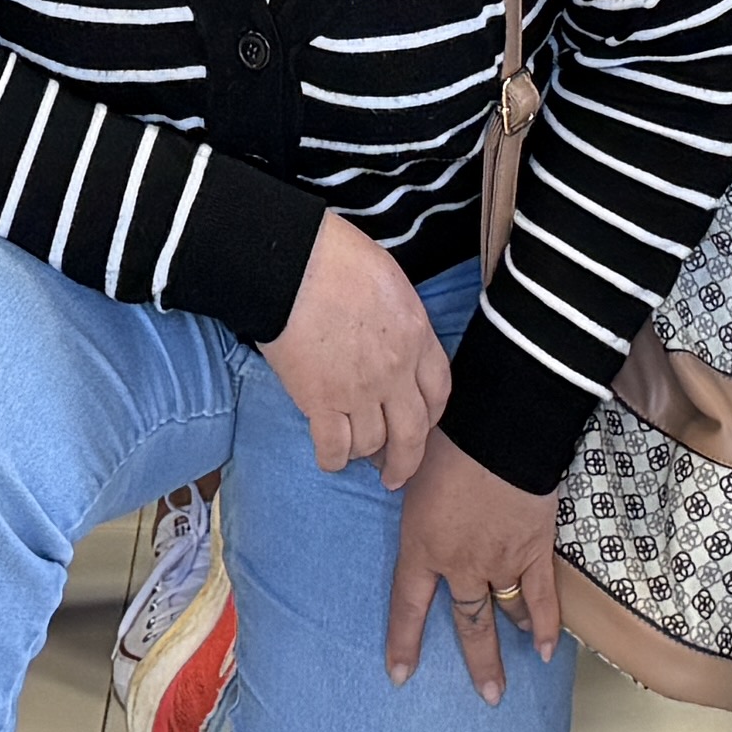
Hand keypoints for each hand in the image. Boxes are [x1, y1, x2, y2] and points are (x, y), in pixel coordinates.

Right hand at [258, 209, 449, 478]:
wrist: (292, 264)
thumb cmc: (335, 257)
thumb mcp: (389, 280)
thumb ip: (399, 317)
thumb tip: (390, 334)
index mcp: (417, 336)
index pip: (439, 391)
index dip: (431, 415)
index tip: (422, 425)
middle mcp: (396, 371)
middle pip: (413, 433)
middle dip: (406, 460)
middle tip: (394, 474)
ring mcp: (360, 390)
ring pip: (373, 443)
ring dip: (364, 453)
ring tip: (352, 454)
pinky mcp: (321, 401)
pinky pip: (334, 447)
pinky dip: (333, 458)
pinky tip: (329, 458)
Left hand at [383, 433, 566, 700]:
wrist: (501, 431)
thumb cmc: (449, 440)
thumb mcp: (408, 462)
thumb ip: (396, 478)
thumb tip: (380, 468)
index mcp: (422, 546)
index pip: (407, 606)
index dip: (404, 643)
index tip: (400, 675)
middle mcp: (460, 565)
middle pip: (467, 623)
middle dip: (478, 663)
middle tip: (488, 696)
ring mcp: (500, 562)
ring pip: (504, 614)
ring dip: (508, 647)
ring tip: (510, 679)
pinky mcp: (534, 551)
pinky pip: (542, 597)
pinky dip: (546, 624)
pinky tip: (547, 649)